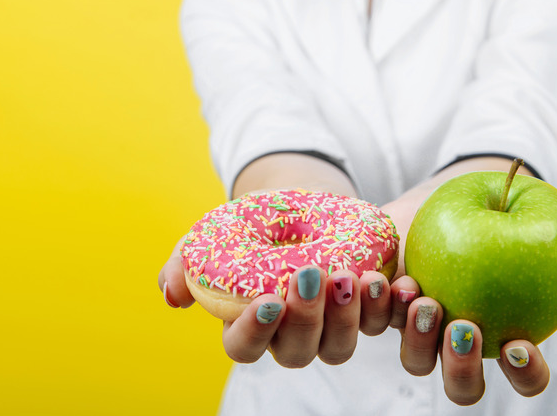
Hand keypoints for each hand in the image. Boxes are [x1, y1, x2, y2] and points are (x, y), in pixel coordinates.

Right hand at [158, 237, 395, 365]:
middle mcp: (289, 335)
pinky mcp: (362, 310)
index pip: (244, 348)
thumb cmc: (249, 223)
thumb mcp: (214, 232)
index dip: (254, 332)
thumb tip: (172, 295)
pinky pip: (377, 323)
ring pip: (338, 347)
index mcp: (249, 325)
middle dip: (306, 319)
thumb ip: (185, 263)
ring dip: (347, 319)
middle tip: (313, 278)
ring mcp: (328, 327)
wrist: (295, 204)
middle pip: (296, 352)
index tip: (268, 300)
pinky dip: (383, 306)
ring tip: (353, 278)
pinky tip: (384, 280)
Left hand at [379, 158, 556, 404]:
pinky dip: (376, 305)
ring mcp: (420, 331)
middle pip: (464, 386)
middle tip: (464, 328)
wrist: (439, 196)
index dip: (526, 373)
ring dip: (418, 339)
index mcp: (504, 333)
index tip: (518, 344)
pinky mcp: (383, 308)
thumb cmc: (496, 212)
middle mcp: (460, 343)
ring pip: (416, 361)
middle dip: (463, 370)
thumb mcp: (528, 213)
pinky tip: (380, 279)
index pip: (524, 375)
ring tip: (423, 299)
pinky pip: (375, 321)